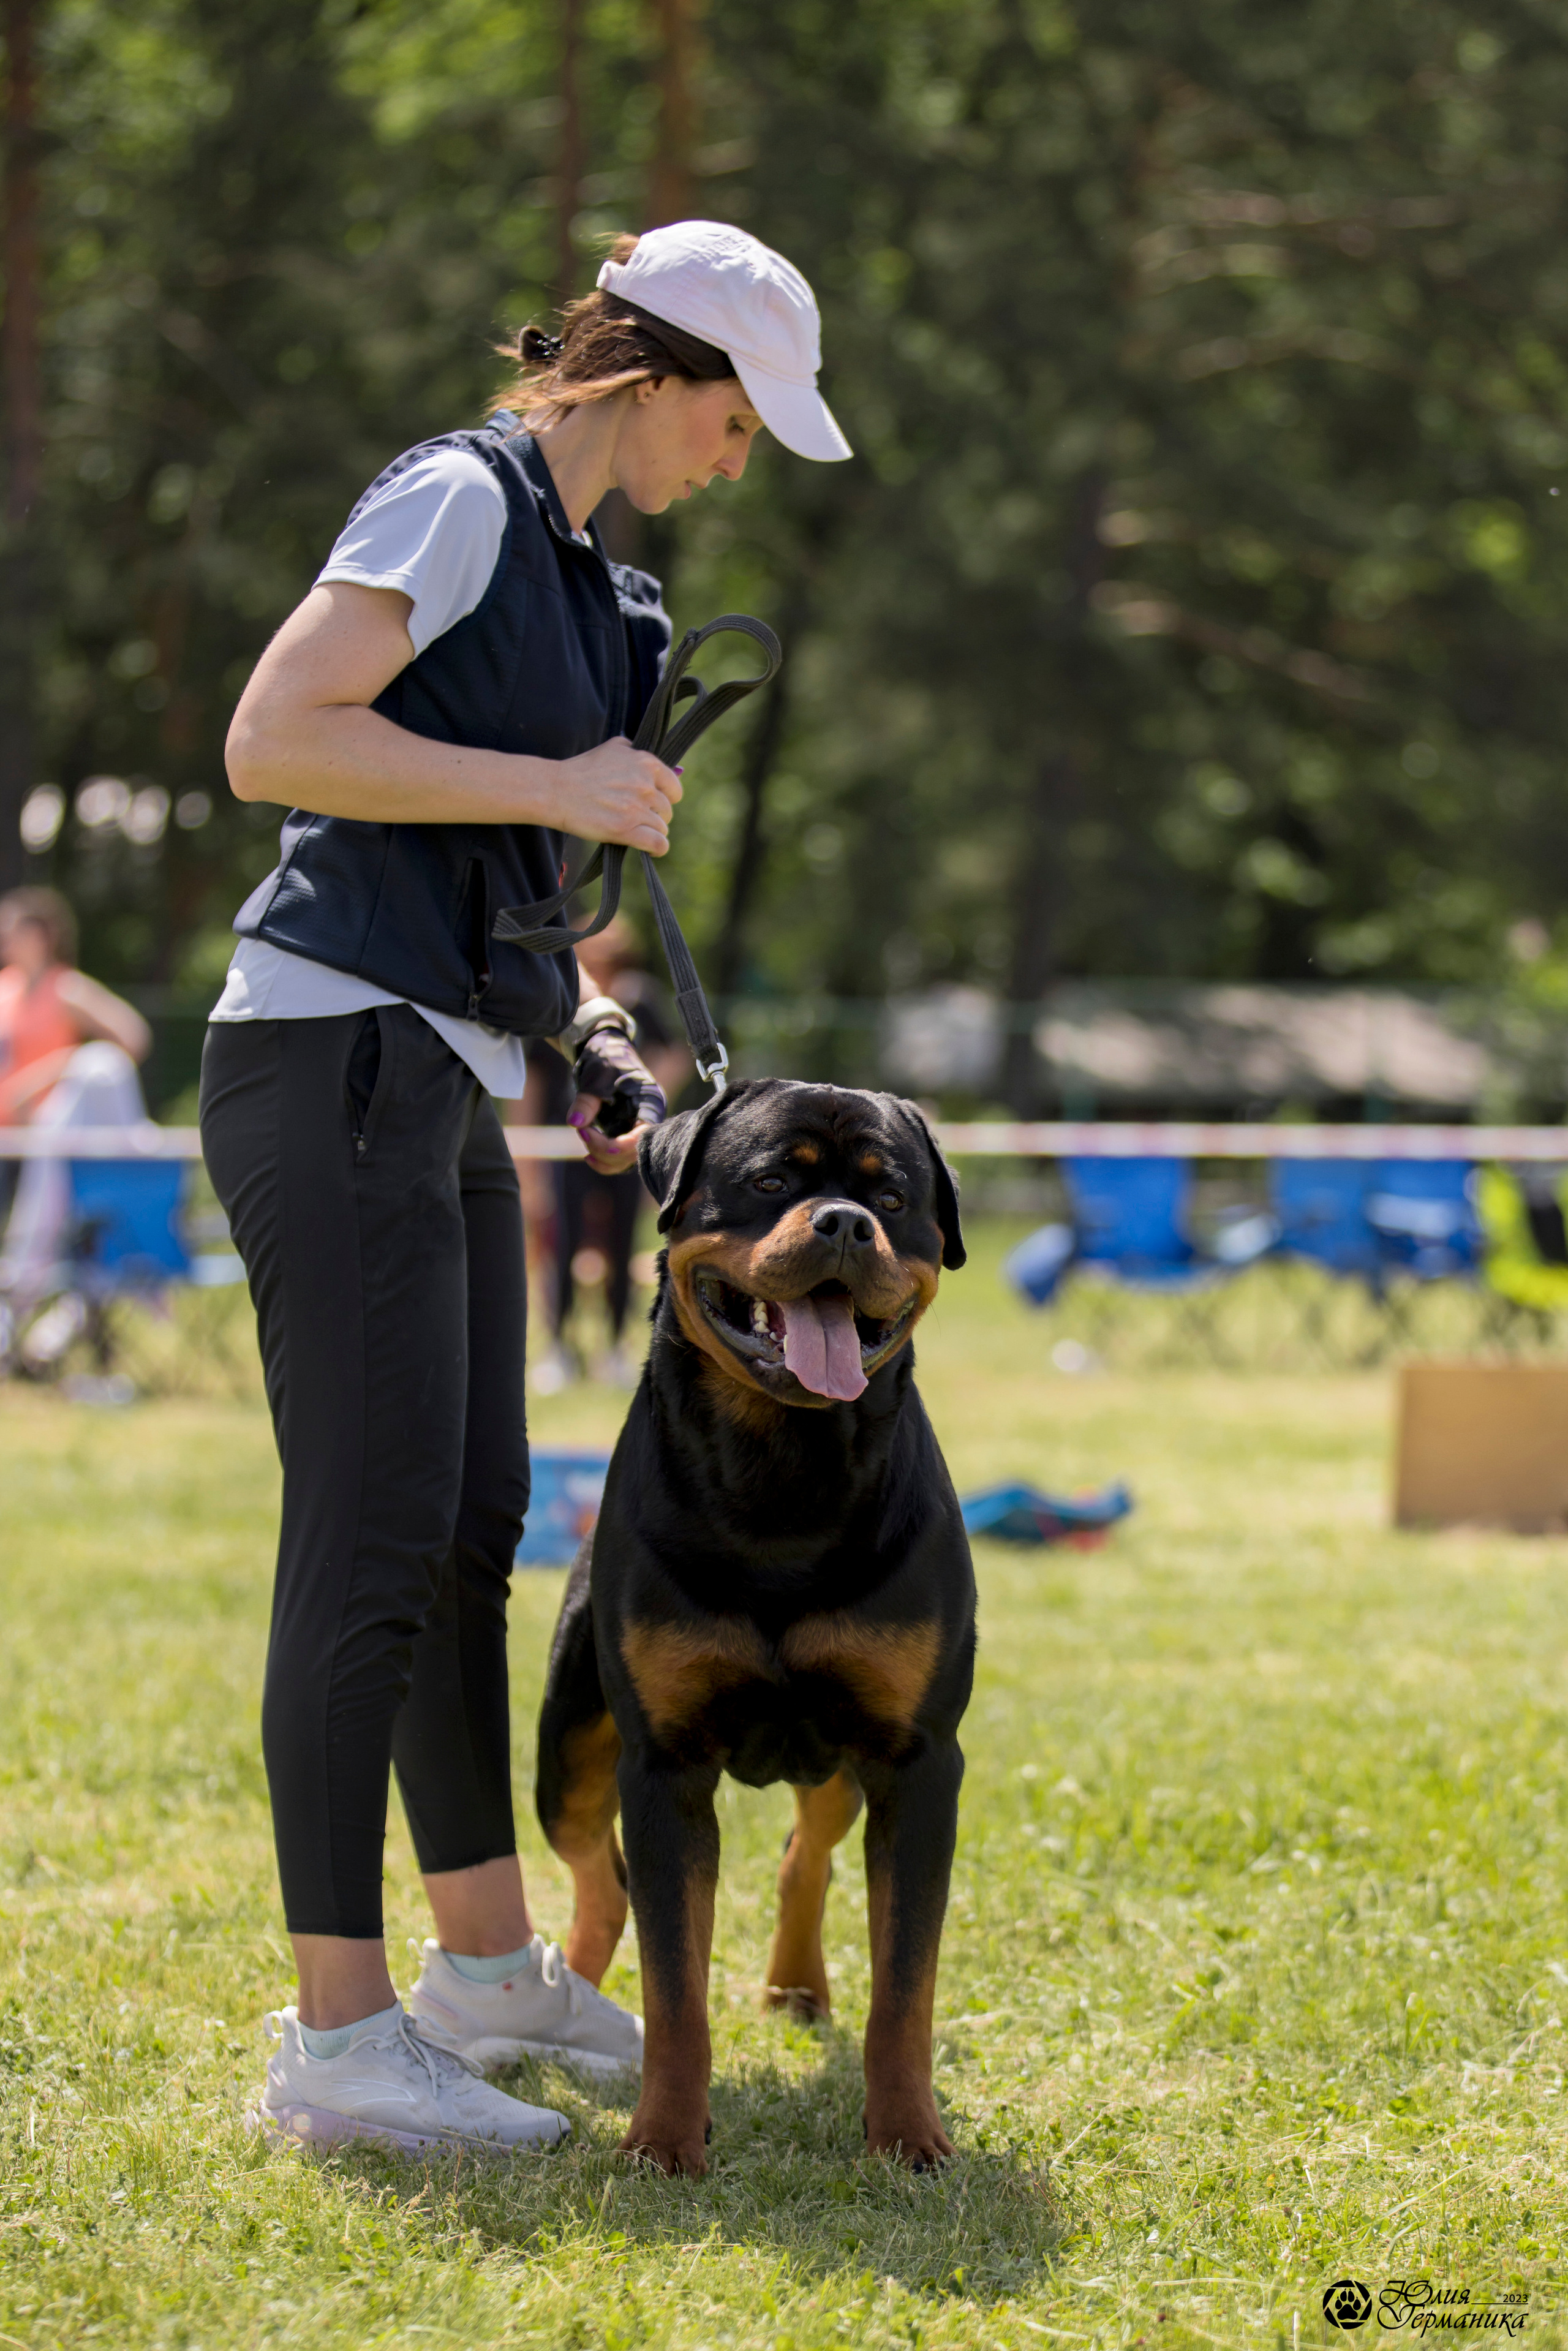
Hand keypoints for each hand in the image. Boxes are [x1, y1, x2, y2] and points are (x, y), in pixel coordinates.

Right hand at [553, 738, 682, 855]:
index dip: (665, 798)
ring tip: (632, 829)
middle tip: (634, 816)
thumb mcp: (613, 748)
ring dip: (650, 831)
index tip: (653, 803)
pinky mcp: (625, 830)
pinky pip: (658, 844)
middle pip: (667, 811)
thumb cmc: (581, 770)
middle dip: (654, 815)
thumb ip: (636, 753)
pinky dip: (657, 848)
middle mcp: (645, 785)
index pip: (674, 788)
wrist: (556, 790)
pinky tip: (651, 849)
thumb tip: (653, 763)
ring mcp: (636, 808)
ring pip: (661, 828)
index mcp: (646, 763)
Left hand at [567, 1028, 665, 1175]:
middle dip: (602, 1149)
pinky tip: (587, 1154)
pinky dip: (603, 1160)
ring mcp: (637, 1129)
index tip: (587, 1133)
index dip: (616, 1146)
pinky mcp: (625, 1134)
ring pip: (625, 1160)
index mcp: (651, 1103)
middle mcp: (649, 1120)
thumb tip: (575, 1124)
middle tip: (580, 1130)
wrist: (605, 1049)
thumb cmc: (606, 1059)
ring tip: (582, 1135)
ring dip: (601, 1156)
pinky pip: (618, 1158)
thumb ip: (586, 1101)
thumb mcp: (595, 1077)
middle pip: (632, 1153)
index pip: (641, 1137)